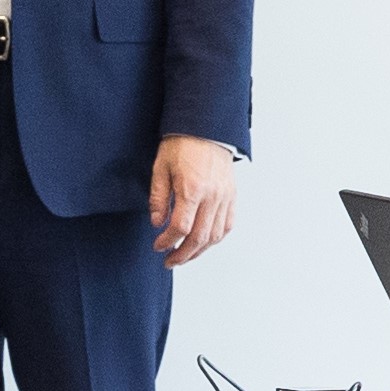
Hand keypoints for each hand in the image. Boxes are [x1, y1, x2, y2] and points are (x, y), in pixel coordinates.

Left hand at [148, 136, 240, 265]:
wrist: (206, 129)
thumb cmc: (181, 145)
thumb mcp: (161, 168)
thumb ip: (159, 198)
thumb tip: (157, 223)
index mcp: (193, 189)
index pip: (181, 227)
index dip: (168, 241)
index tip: (158, 246)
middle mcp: (213, 196)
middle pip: (200, 237)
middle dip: (183, 254)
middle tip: (170, 261)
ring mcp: (225, 197)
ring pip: (216, 235)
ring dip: (200, 250)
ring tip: (185, 255)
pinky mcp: (232, 196)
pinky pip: (227, 224)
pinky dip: (216, 238)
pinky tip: (204, 243)